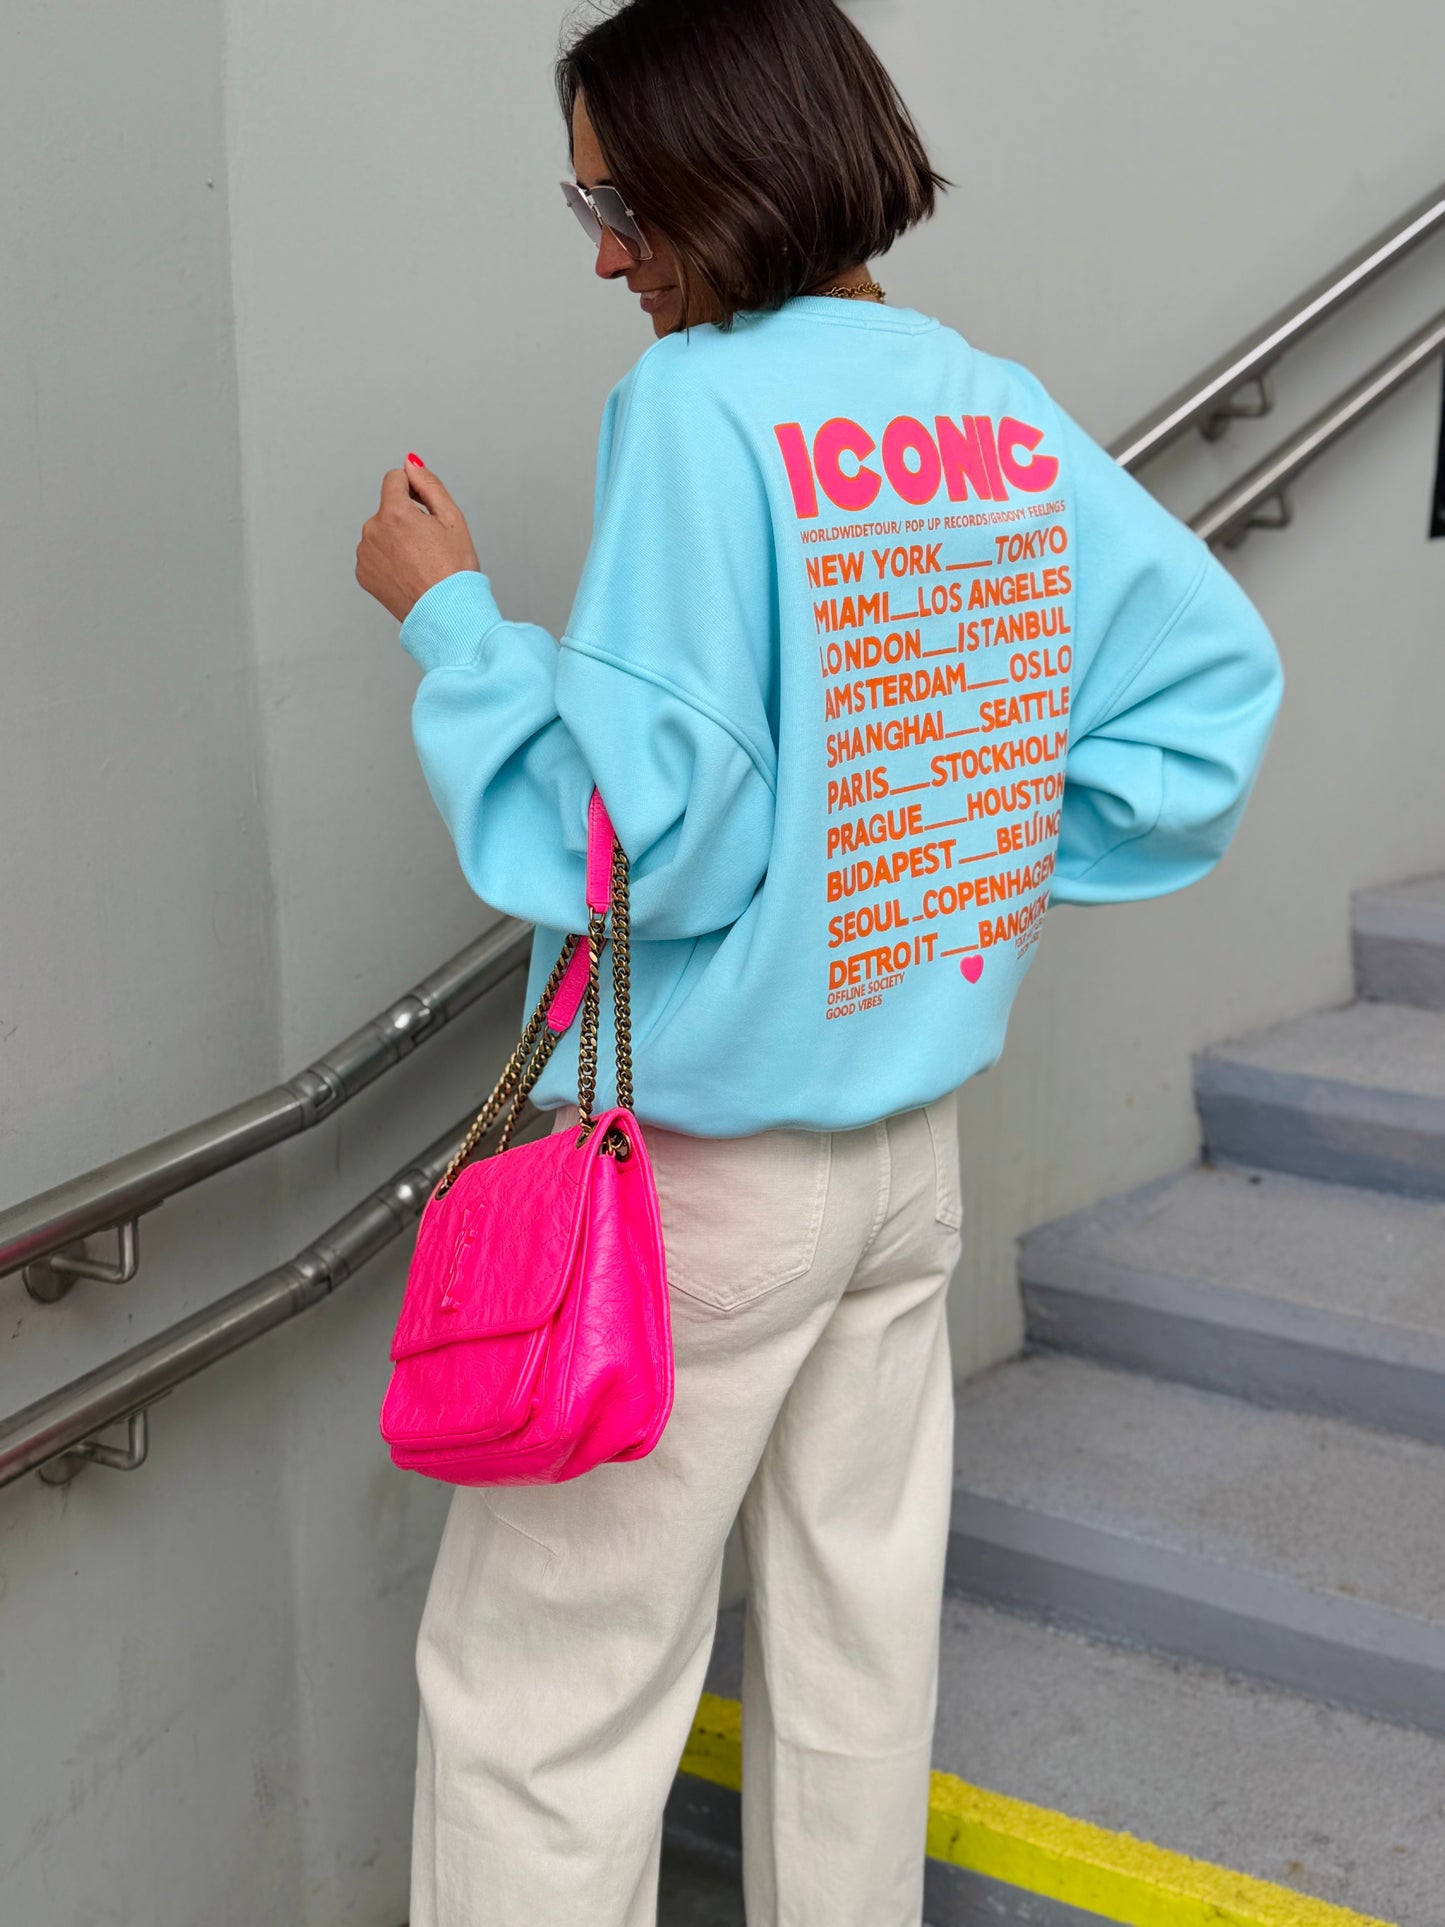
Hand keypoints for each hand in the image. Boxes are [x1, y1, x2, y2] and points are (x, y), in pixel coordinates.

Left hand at [355, 457, 480, 623]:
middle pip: (388, 508)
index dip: (414, 489)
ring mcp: (365, 554)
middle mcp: (372, 531)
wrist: (446, 614)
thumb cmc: (454, 572)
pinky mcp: (363, 574)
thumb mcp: (451, 518)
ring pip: (381, 532)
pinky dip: (388, 559)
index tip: (427, 510)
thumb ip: (428, 484)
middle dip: (406, 518)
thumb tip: (411, 463)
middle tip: (430, 545)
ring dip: (396, 539)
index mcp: (394, 513)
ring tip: (419, 562)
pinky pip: (374, 555)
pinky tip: (408, 573)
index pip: (395, 479)